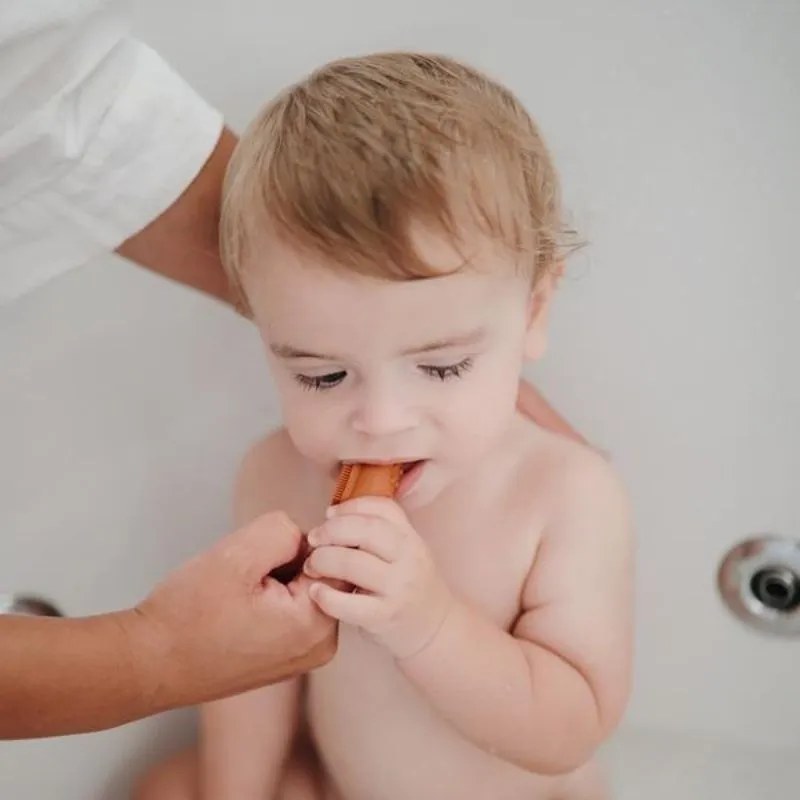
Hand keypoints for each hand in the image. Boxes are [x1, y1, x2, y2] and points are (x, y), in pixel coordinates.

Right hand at [126, 510, 337, 709]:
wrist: (148, 664)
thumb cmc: (187, 615)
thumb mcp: (237, 553)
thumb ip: (284, 531)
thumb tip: (304, 536)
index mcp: (317, 623)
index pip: (335, 556)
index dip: (297, 543)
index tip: (261, 556)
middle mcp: (321, 645)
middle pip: (322, 572)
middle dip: (287, 561)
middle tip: (245, 576)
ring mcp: (304, 655)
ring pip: (303, 587)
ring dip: (276, 578)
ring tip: (237, 595)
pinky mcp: (285, 657)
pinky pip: (290, 609)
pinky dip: (269, 598)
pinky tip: (237, 609)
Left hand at [303, 497, 452, 658]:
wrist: (434, 629)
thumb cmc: (409, 585)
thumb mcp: (405, 552)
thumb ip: (378, 532)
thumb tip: (333, 515)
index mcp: (411, 538)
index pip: (382, 508)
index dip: (350, 506)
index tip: (329, 514)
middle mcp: (409, 559)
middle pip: (366, 531)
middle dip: (331, 531)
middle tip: (313, 539)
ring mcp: (398, 589)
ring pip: (352, 563)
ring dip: (323, 560)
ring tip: (311, 565)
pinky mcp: (384, 617)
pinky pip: (348, 604)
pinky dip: (326, 596)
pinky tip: (316, 592)